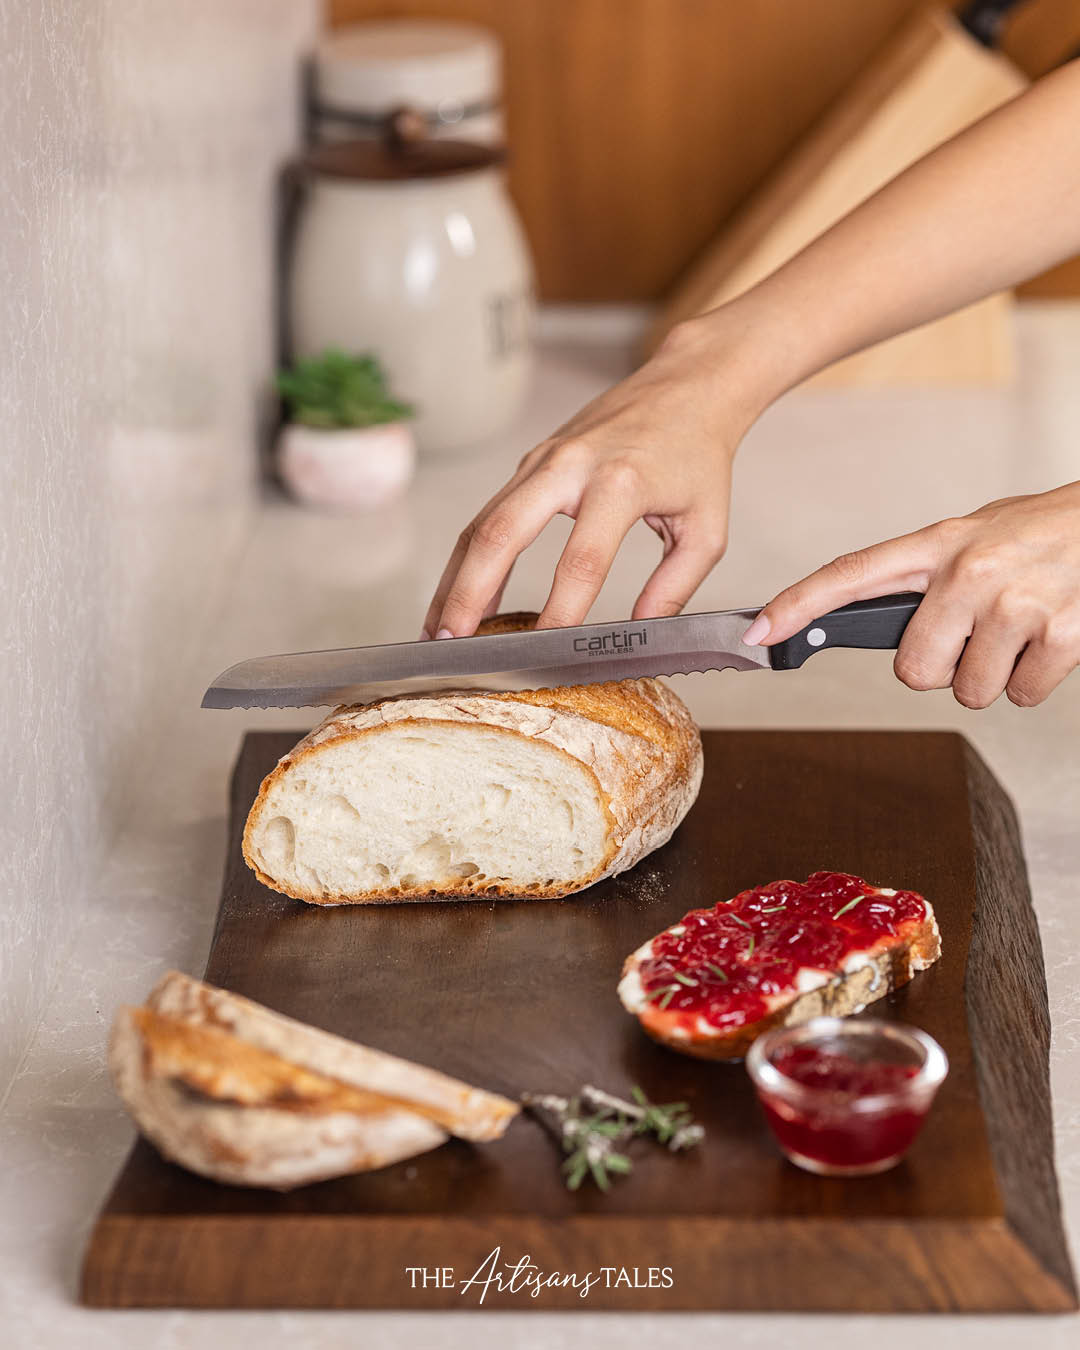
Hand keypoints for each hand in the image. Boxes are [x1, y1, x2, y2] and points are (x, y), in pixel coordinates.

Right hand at [423, 315, 771, 638]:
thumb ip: (675, 587)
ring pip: (481, 523)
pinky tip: (457, 596)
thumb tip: (640, 634)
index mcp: (621, 482)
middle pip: (502, 533)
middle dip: (472, 593)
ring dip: (455, 580)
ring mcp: (541, 460)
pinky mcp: (530, 462)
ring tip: (437, 631)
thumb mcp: (705, 530)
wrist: (687, 387)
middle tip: (455, 643)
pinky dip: (468, 559)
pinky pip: (487, 514)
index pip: (582, 560)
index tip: (545, 651)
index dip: (560, 610)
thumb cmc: (698, 457)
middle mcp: (571, 466)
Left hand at [744, 482, 1079, 707]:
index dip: (797, 605)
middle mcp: (969, 571)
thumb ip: (922, 576)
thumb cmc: (1040, 533)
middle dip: (940, 668)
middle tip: (973, 635)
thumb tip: (865, 620)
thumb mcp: (972, 536)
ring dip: (992, 675)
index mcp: (938, 544)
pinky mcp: (1061, 634)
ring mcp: (1014, 603)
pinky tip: (1047, 640)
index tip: (758, 633)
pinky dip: (1033, 681)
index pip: (850, 574)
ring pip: (970, 690)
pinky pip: (1021, 695)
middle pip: (914, 670)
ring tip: (1018, 630)